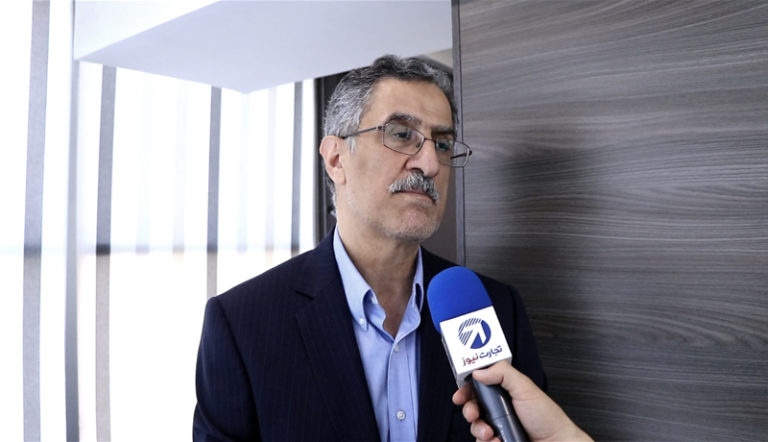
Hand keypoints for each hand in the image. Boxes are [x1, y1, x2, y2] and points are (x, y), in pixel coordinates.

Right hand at [452, 361, 591, 441]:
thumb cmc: (547, 418)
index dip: (466, 389)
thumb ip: (503, 373)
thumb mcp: (525, 388)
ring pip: (475, 426)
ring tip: (490, 432)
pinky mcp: (498, 441)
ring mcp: (498, 427)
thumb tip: (479, 371)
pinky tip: (497, 441)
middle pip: (472, 406)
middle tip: (474, 413)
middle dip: (469, 410)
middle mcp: (499, 409)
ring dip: (478, 429)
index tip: (460, 394)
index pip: (478, 386)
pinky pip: (483, 441)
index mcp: (504, 391)